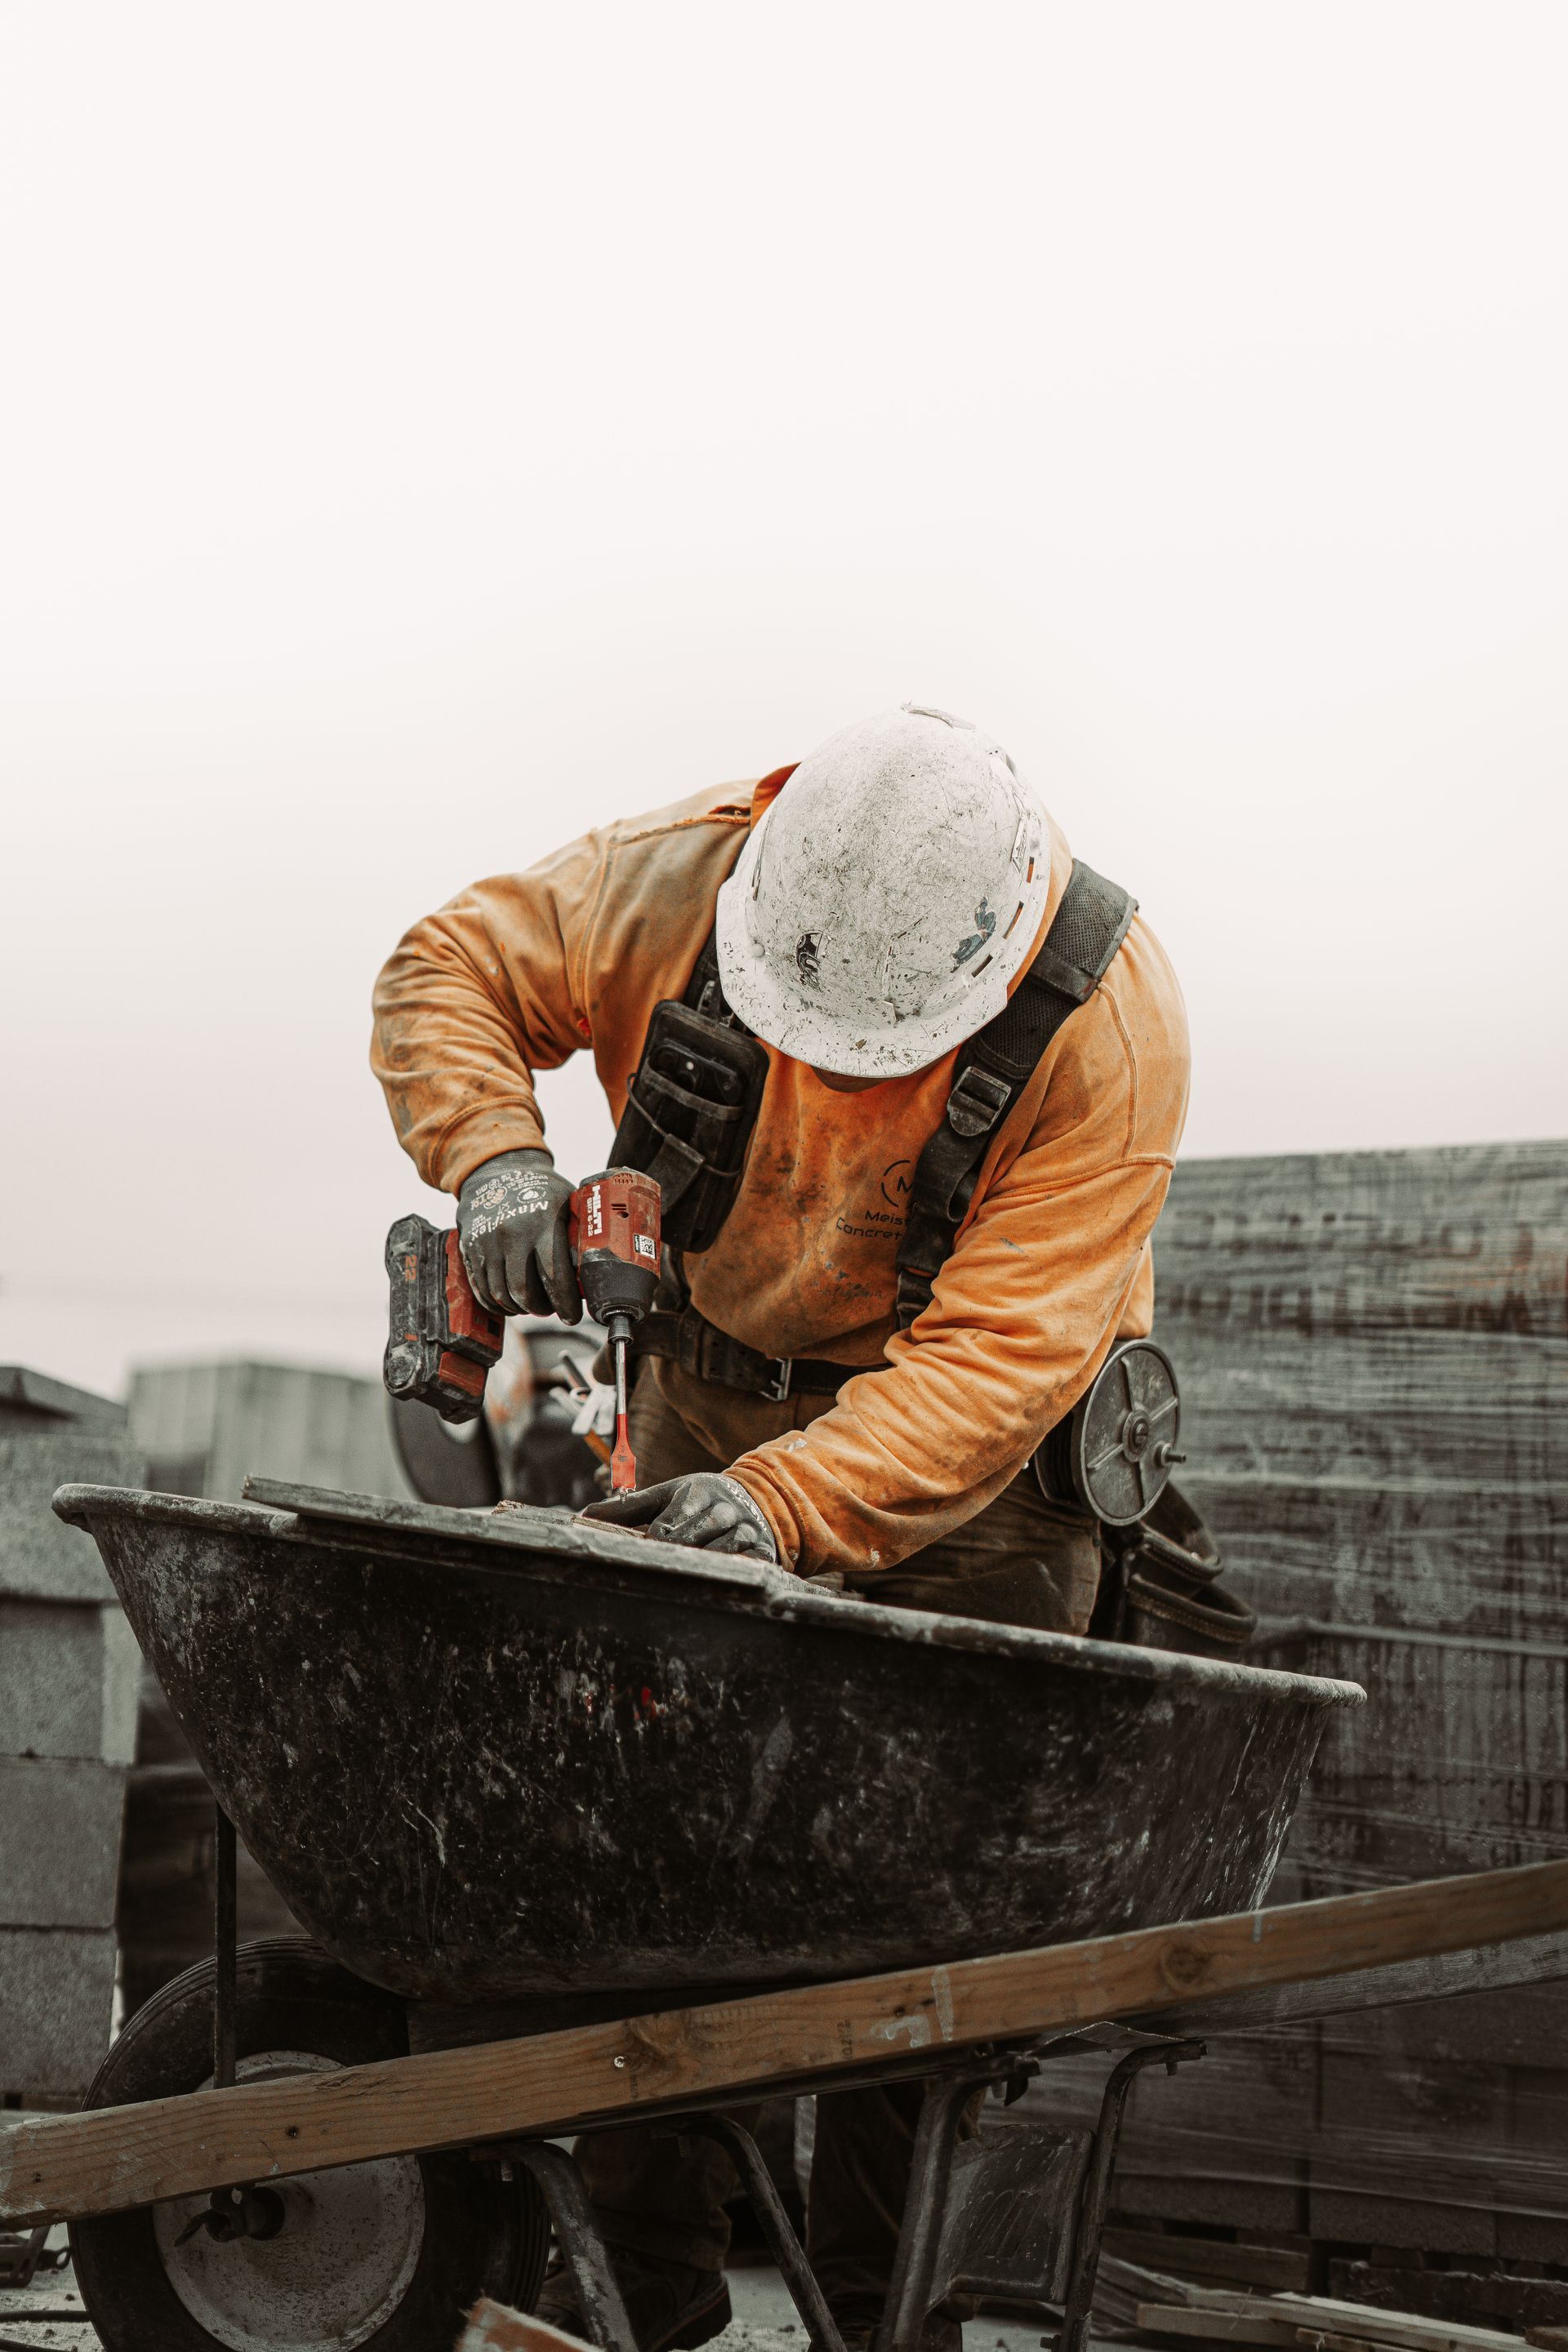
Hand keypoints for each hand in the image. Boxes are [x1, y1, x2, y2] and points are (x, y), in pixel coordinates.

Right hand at [457, 1149, 580, 1320]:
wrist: (495, 1170)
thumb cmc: (540, 1189)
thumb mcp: (567, 1201)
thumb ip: (581, 1233)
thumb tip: (601, 1268)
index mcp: (541, 1222)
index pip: (554, 1276)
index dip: (565, 1304)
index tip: (573, 1316)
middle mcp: (511, 1234)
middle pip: (524, 1292)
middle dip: (541, 1309)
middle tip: (551, 1310)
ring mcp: (486, 1242)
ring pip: (501, 1294)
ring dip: (519, 1309)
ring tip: (531, 1306)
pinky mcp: (469, 1249)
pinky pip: (481, 1289)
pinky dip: (496, 1303)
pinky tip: (510, 1303)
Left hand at [582, 1473, 777, 1562]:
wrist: (759, 1499)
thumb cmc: (701, 1501)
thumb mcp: (667, 1495)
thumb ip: (628, 1507)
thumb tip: (585, 1515)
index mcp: (697, 1492)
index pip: (666, 1524)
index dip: (652, 1543)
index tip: (645, 1551)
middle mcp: (724, 1509)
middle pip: (689, 1540)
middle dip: (671, 1555)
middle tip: (661, 1568)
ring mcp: (746, 1530)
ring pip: (717, 1554)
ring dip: (699, 1567)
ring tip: (687, 1574)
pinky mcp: (764, 1551)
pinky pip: (746, 1567)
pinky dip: (730, 1573)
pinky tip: (717, 1579)